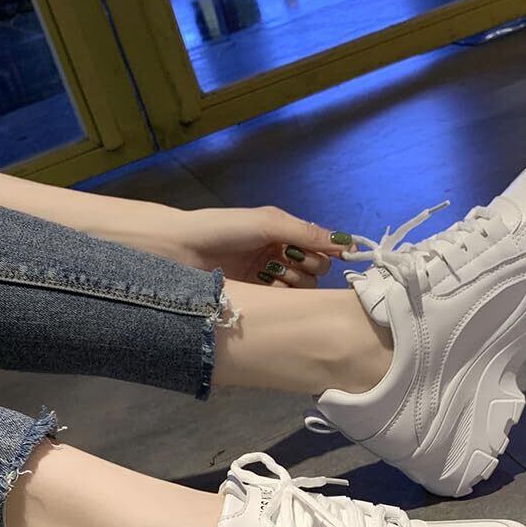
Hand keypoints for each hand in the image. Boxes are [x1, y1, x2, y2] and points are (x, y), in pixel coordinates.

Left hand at [170, 206, 353, 287]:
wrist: (179, 251)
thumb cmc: (223, 229)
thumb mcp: (268, 223)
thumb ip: (306, 233)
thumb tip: (346, 242)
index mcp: (281, 233)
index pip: (318, 247)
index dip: (326, 253)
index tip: (331, 259)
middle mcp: (277, 255)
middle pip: (314, 270)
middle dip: (309, 268)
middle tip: (291, 266)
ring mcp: (266, 278)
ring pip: (301, 289)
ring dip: (295, 284)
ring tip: (276, 277)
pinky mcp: (256, 298)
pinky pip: (282, 303)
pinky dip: (282, 298)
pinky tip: (269, 292)